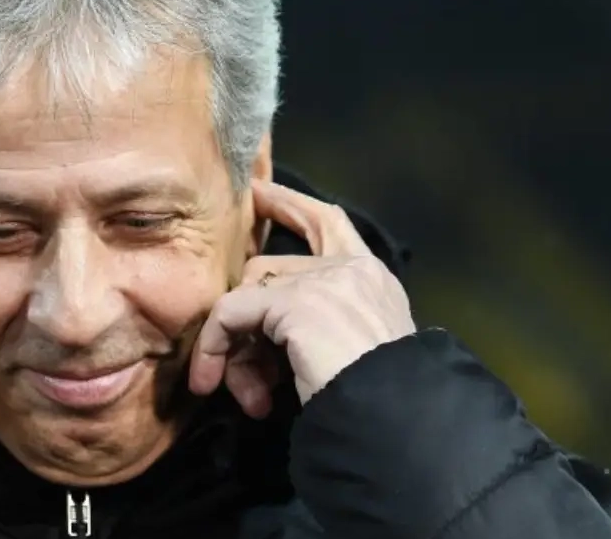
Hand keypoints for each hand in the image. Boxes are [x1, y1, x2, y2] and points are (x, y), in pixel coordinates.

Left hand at [189, 179, 415, 409]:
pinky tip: (213, 379)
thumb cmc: (379, 398)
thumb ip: (315, 324)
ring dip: (235, 348)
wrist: (396, 416)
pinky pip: (230, 314)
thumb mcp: (351, 348)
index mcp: (373, 278)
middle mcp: (351, 269)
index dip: (292, 205)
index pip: (328, 222)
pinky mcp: (292, 302)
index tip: (259, 194)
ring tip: (246, 396)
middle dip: (246, 314)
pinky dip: (214, 345)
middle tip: (234, 370)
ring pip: (248, 295)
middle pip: (271, 268)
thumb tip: (259, 336)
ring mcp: (322, 282)